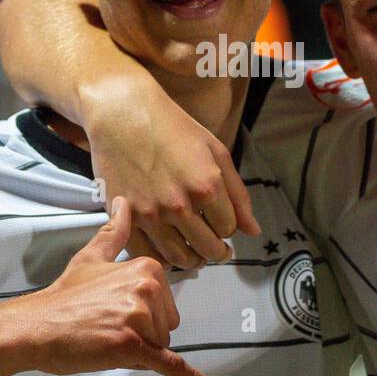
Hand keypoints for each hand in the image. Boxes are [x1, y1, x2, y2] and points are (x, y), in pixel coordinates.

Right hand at [7, 198, 214, 375]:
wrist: (35, 327)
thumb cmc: (63, 297)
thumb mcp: (91, 258)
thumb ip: (113, 232)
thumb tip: (123, 202)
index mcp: (147, 268)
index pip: (165, 303)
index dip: (142, 314)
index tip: (114, 310)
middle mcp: (148, 288)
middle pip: (165, 326)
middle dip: (141, 334)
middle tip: (106, 326)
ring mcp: (141, 317)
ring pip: (159, 347)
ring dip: (136, 351)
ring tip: (104, 339)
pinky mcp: (133, 346)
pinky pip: (169, 365)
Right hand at [82, 80, 260, 268]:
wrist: (122, 114)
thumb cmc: (171, 127)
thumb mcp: (215, 151)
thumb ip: (238, 194)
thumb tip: (253, 230)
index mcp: (206, 185)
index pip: (229, 229)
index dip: (228, 229)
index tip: (222, 225)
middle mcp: (179, 204)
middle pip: (208, 248)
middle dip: (216, 250)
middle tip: (215, 249)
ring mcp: (150, 213)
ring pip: (179, 258)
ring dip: (192, 260)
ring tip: (194, 255)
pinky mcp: (125, 218)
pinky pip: (146, 254)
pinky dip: (161, 259)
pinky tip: (167, 250)